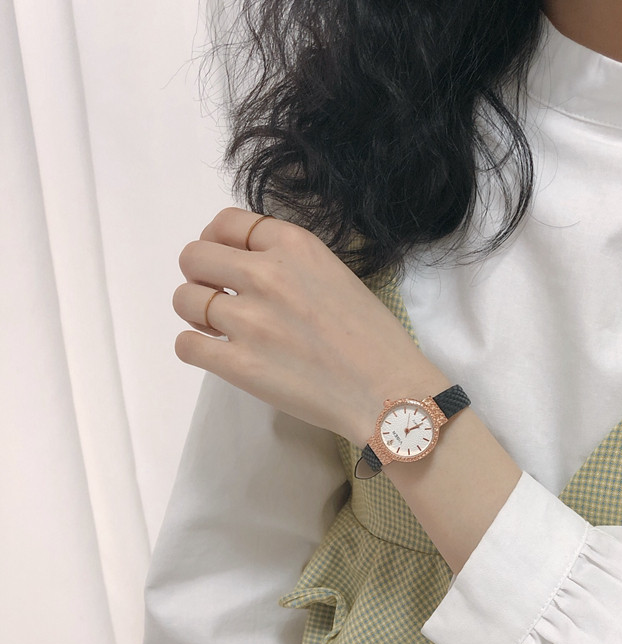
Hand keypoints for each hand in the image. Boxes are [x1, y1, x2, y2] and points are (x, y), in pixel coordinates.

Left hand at [172, 208, 448, 443]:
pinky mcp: (238, 365)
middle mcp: (265, 275)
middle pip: (193, 257)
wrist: (388, 394)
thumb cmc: (375, 338)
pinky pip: (185, 345)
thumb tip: (250, 268)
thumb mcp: (336, 275)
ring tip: (219, 329)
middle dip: (201, 275)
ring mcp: (248, 321)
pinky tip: (217, 354)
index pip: (225, 223)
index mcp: (294, 246)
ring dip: (196, 313)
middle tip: (219, 297)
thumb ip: (291, 264)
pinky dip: (195, 347)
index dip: (216, 241)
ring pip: (184, 300)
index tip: (223, 261)